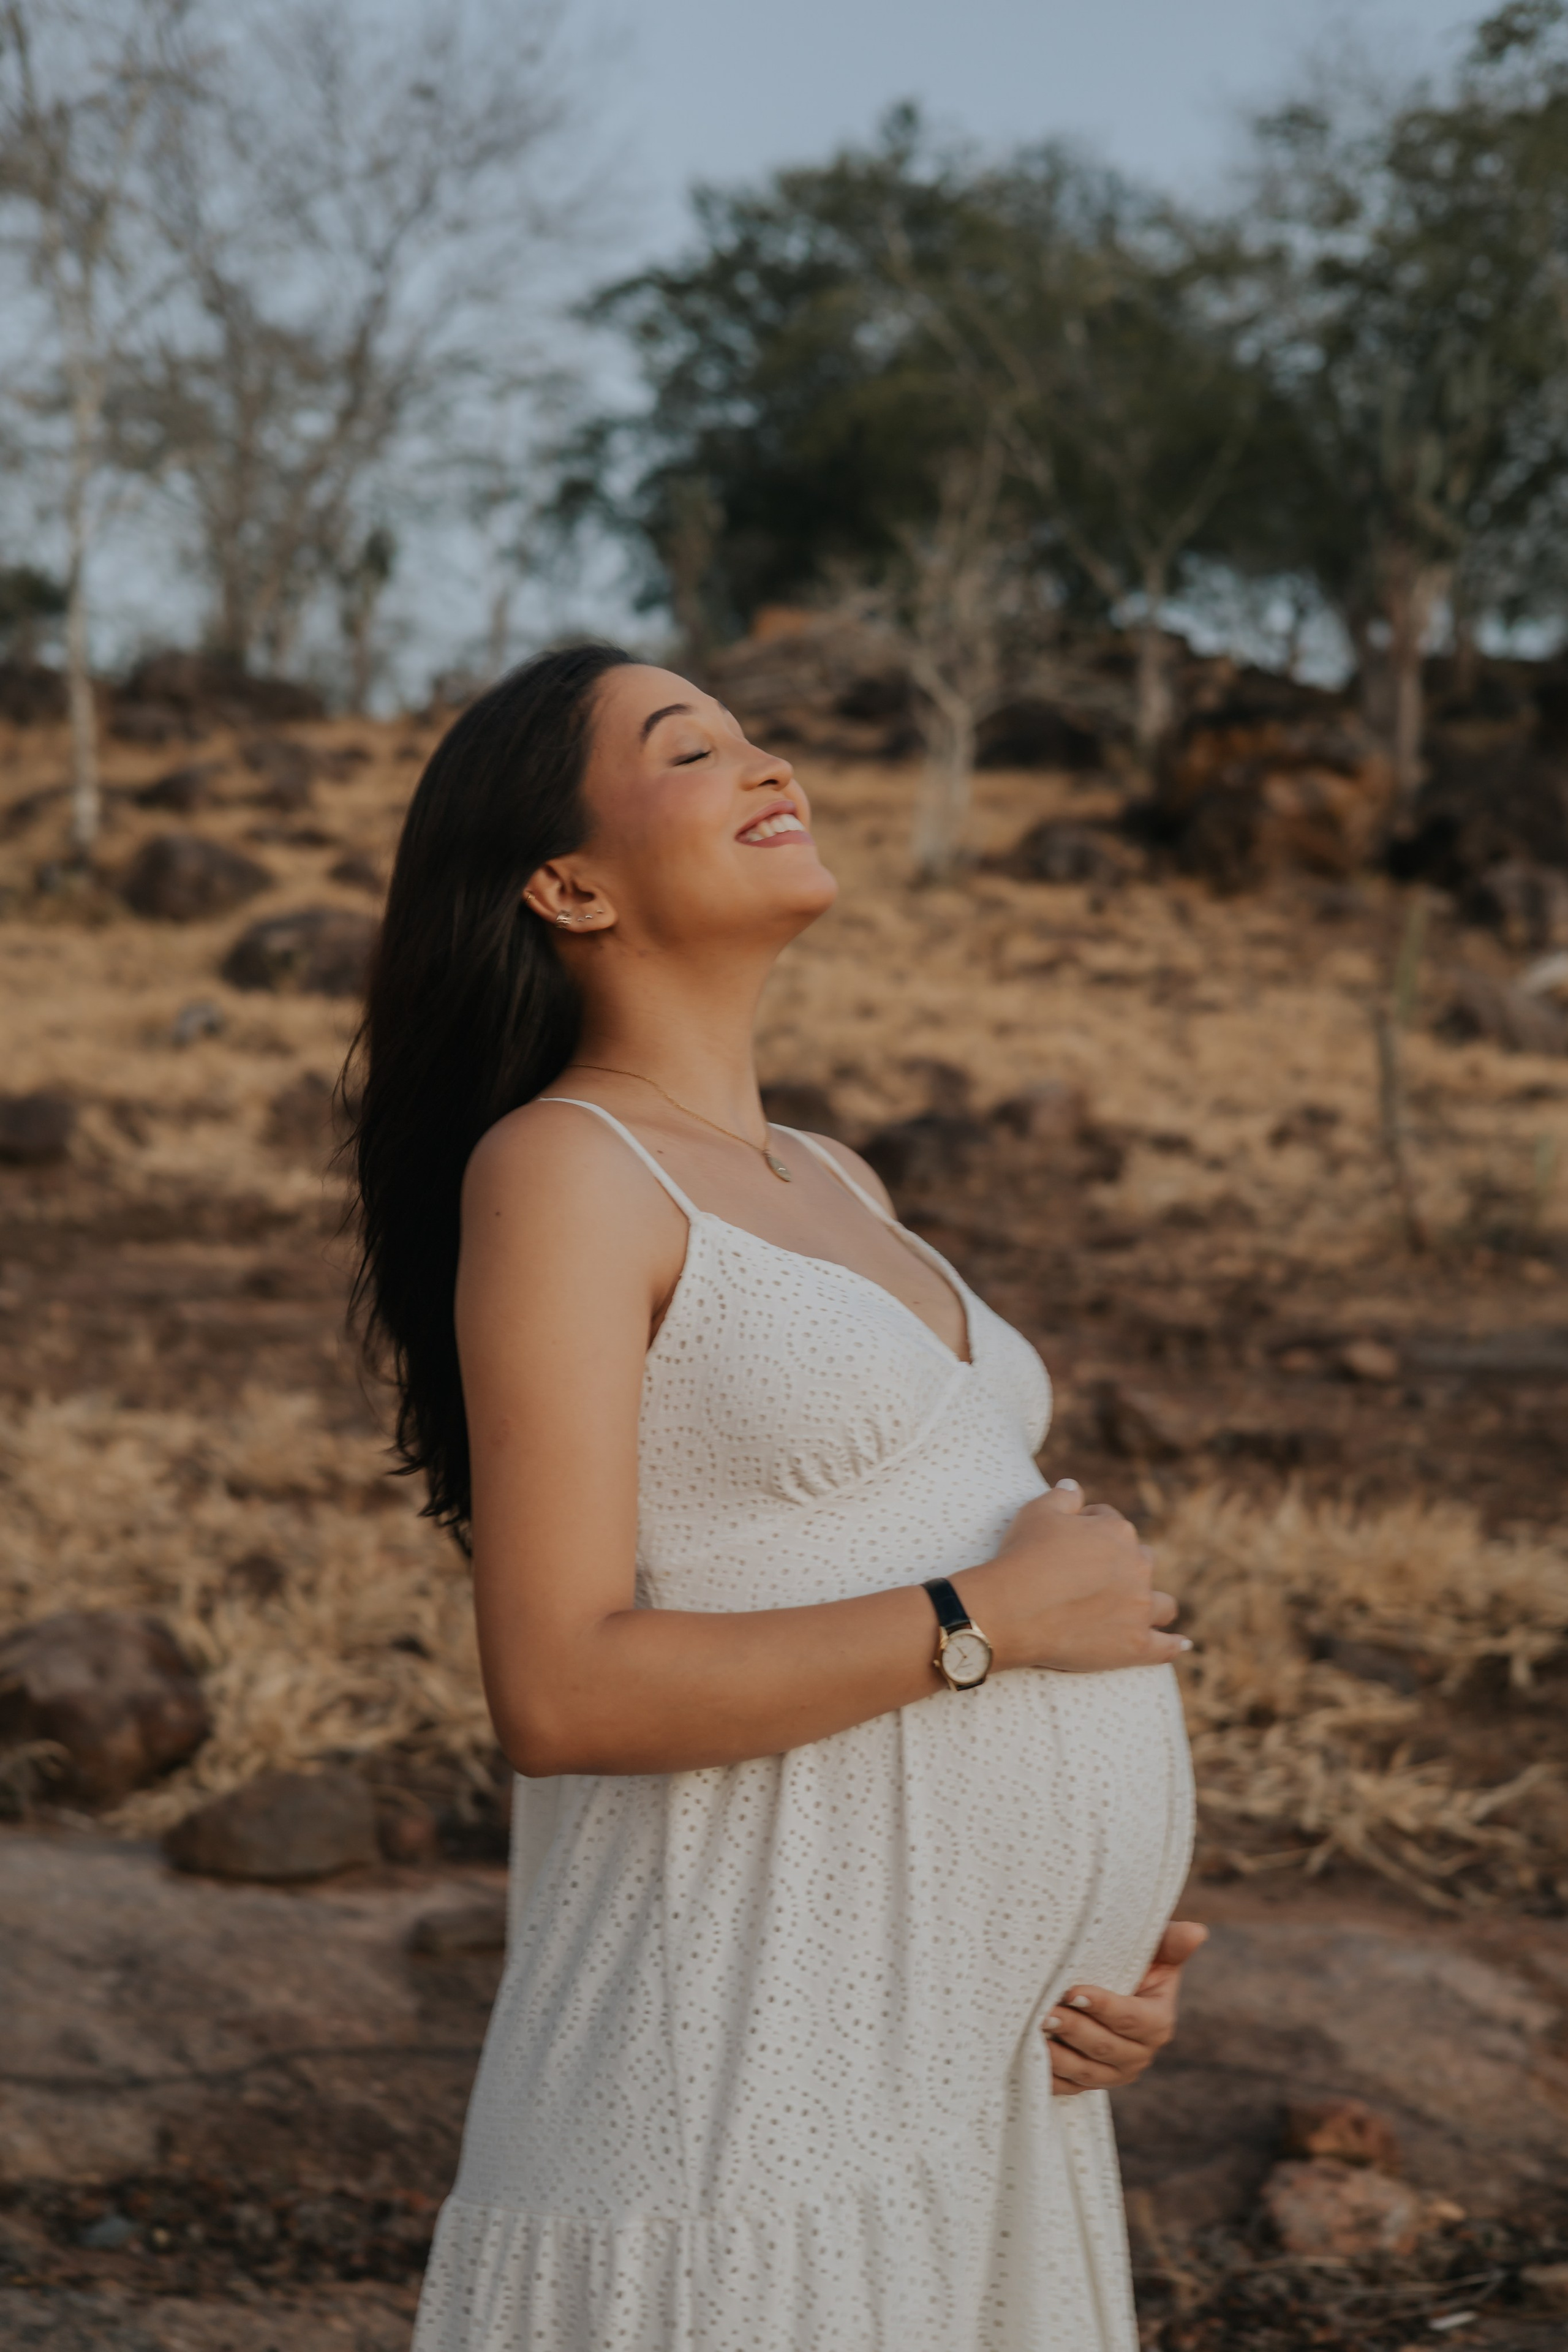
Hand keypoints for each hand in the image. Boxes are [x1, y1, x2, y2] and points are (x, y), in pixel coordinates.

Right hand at [959, 1482, 1188, 1673]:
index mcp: (1117, 1532)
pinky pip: (1165, 1647)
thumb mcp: (1037, 1512)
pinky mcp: (1136, 1646)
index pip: (1111, 1523)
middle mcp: (1137, 1567)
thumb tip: (1074, 1486)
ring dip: (1152, 1604)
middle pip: (1141, 1562)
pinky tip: (1180, 1644)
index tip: (1070, 1545)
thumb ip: (1062, 1496)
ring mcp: (1139, 1609)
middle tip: (1090, 1580)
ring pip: (1161, 1604)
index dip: (1090, 1531)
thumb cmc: (1024, 1557)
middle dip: (1123, 1567)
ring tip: (1139, 1610)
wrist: (1014, 1609)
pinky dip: (1173, 1645)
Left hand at [1042, 1919, 1208, 2096]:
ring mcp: (1113, 2074)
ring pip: (1086, 2072)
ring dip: (1059, 2056)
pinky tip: (1031, 2059)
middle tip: (1046, 2013)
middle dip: (1075, 2030)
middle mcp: (1138, 2055)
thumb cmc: (1132, 1964)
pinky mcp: (1087, 2084)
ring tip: (1036, 2032)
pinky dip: (1050, 2077)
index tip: (1074, 1990)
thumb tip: (1197, 1931)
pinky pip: (1068, 2088)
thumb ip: (1171, 1942)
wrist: (1107, 1988)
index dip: (1104, 2007)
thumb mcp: (1153, 1952)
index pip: (1132, 2019)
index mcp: (1158, 2023)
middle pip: (1106, 2047)